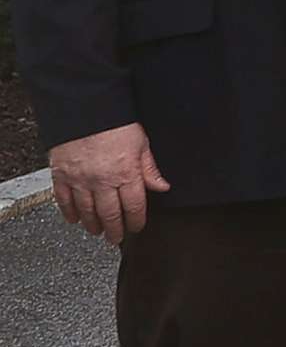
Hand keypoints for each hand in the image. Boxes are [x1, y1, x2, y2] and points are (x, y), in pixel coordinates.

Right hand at [49, 123, 170, 245]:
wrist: (86, 108)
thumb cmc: (116, 123)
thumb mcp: (142, 143)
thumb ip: (150, 169)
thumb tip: (162, 186)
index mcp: (126, 173)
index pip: (134, 206)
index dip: (136, 221)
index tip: (136, 227)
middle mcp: (103, 181)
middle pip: (109, 215)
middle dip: (114, 230)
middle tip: (115, 238)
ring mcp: (80, 180)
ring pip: (87, 212)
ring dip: (92, 225)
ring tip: (97, 231)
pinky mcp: (61, 176)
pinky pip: (64, 201)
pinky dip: (69, 213)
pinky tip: (75, 219)